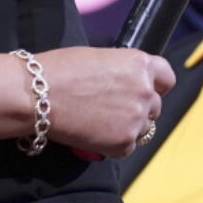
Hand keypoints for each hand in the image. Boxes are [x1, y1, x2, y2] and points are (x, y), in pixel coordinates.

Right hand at [37, 47, 174, 158]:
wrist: (35, 95)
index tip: (142, 88)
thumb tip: (126, 82)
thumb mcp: (98, 57)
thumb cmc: (59, 69)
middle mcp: (145, 91)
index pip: (167, 77)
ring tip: (97, 120)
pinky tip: (91, 131)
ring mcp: (136, 119)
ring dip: (126, 126)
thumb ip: (121, 70)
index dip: (154, 83)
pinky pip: (127, 145)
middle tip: (109, 107)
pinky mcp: (124, 143)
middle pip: (154, 105)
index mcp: (139, 64)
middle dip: (136, 106)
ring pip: (142, 128)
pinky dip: (112, 142)